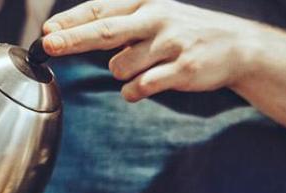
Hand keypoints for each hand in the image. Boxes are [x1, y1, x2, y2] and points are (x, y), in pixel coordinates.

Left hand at [42, 0, 265, 101]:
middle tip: (50, 44)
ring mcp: (170, 44)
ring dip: (122, 73)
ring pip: (121, 67)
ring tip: (145, 67)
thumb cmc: (185, 32)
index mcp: (147, 3)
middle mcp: (157, 19)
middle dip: (74, 38)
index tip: (48, 32)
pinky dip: (134, 91)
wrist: (237, 46)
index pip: (101, 9)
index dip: (72, 21)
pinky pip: (141, 87)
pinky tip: (145, 86)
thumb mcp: (155, 15)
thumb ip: (119, 22)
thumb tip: (71, 31)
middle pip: (106, 30)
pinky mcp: (182, 69)